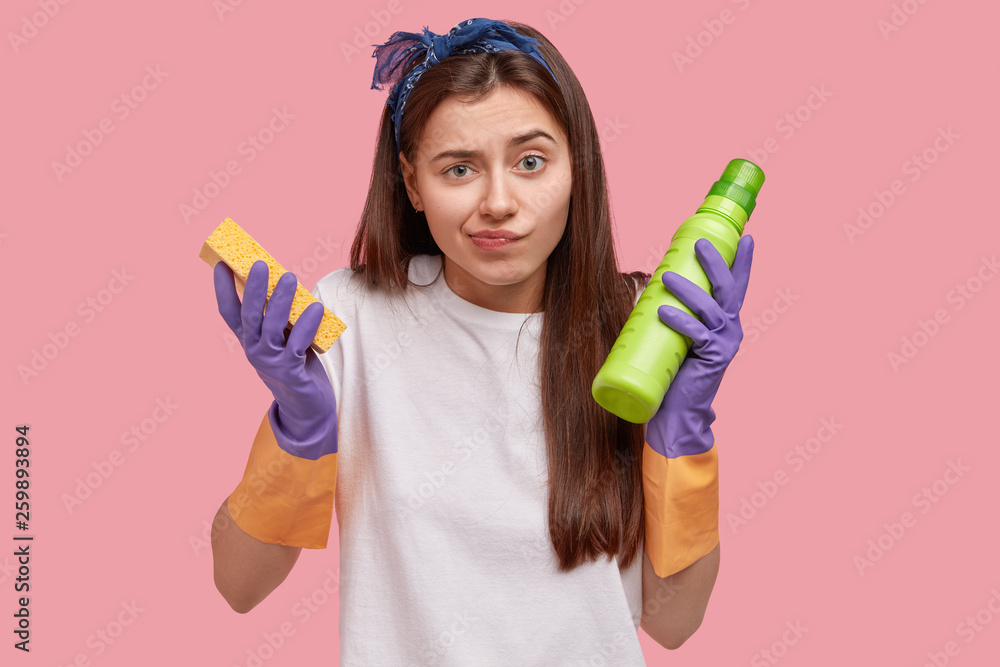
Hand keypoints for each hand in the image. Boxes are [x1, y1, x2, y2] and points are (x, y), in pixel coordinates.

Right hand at [214, 260, 337, 458]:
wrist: (306, 407)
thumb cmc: (296, 364)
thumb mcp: (284, 337)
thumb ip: (282, 316)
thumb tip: (288, 280)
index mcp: (249, 340)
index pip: (229, 312)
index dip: (223, 289)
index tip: (220, 264)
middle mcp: (254, 350)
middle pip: (249, 315)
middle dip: (254, 288)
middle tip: (261, 264)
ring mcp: (270, 362)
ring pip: (271, 327)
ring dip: (280, 301)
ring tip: (291, 278)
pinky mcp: (290, 372)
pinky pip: (297, 344)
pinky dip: (306, 324)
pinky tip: (315, 308)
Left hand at [646, 235, 753, 457]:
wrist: (677, 411)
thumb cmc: (675, 371)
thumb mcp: (678, 336)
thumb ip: (673, 314)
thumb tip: (646, 286)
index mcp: (726, 323)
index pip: (737, 287)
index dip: (743, 263)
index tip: (747, 237)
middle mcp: (731, 330)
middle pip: (727, 290)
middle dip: (716, 264)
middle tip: (700, 244)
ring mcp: (724, 344)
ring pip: (710, 309)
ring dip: (687, 290)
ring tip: (664, 277)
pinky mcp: (713, 359)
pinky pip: (697, 334)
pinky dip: (680, 321)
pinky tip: (664, 312)